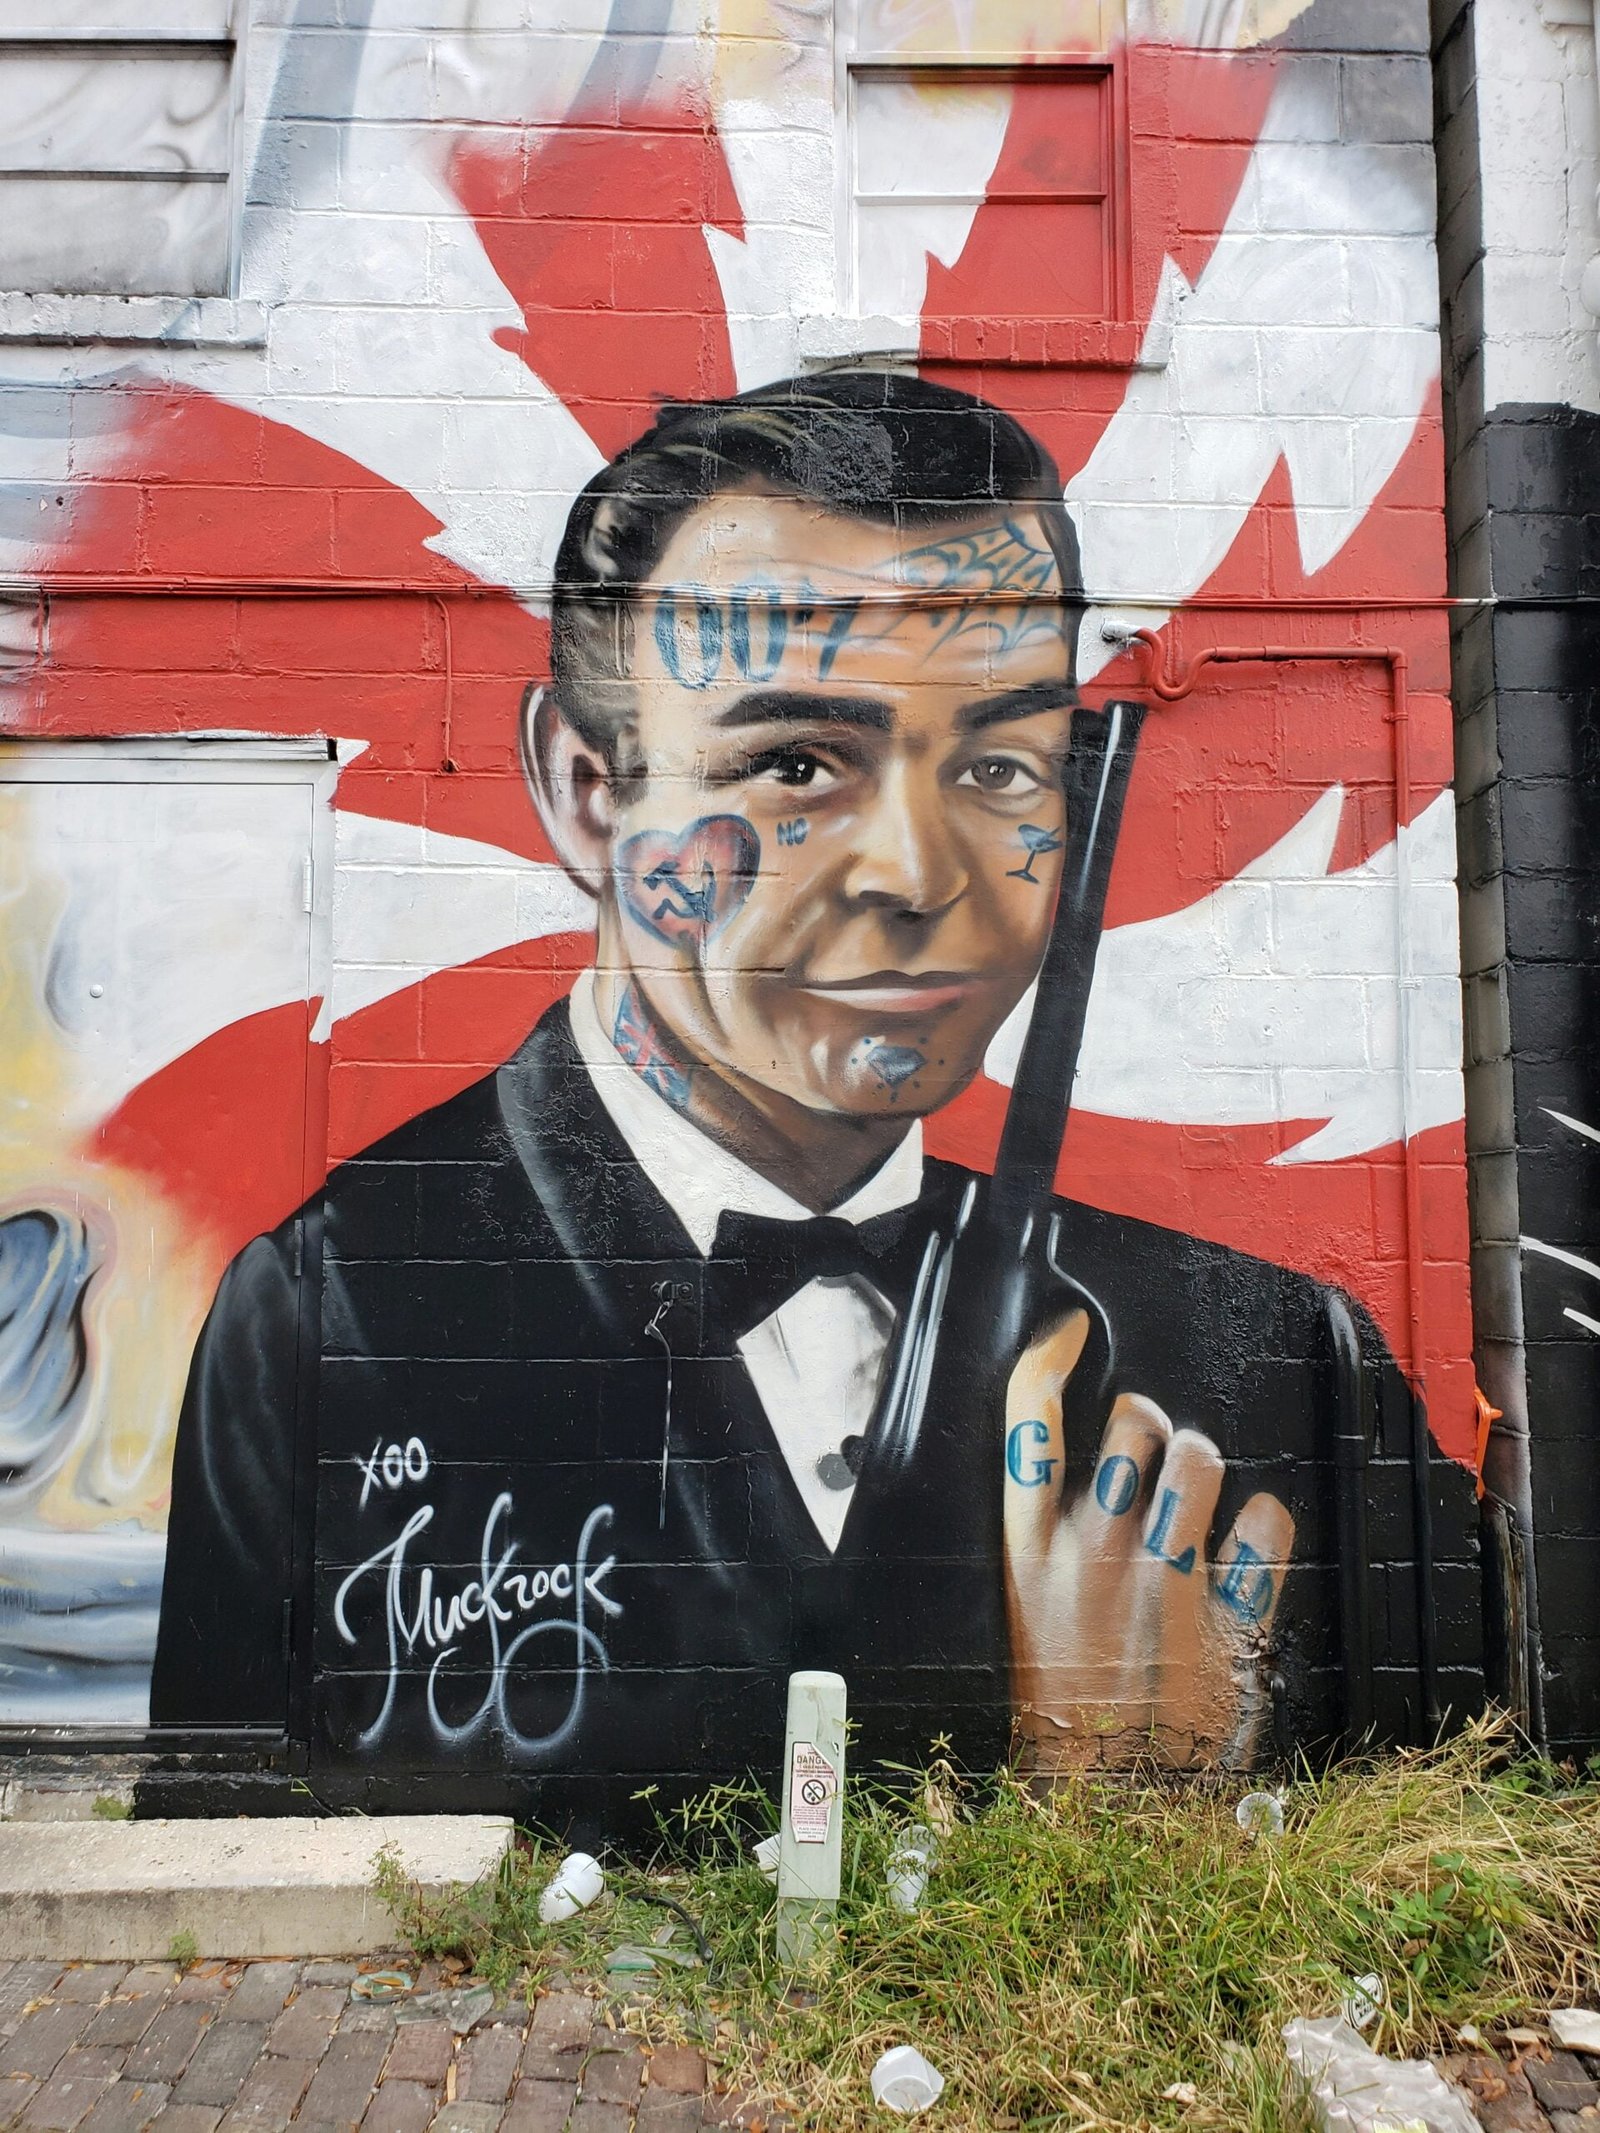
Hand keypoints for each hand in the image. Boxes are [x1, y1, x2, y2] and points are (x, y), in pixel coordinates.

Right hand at [1003, 1309, 1295, 1770]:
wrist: (1111, 1813)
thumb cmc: (1063, 1712)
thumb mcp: (1023, 1620)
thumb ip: (1045, 1545)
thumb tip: (1080, 1474)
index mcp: (1028, 1555)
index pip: (1026, 1419)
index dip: (1047, 1356)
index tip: (1069, 1332)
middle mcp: (1096, 1556)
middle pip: (1131, 1423)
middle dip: (1149, 1425)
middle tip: (1155, 1452)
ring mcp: (1168, 1583)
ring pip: (1201, 1456)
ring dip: (1203, 1463)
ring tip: (1198, 1491)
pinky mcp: (1234, 1617)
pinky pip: (1269, 1522)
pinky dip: (1265, 1523)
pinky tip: (1249, 1538)